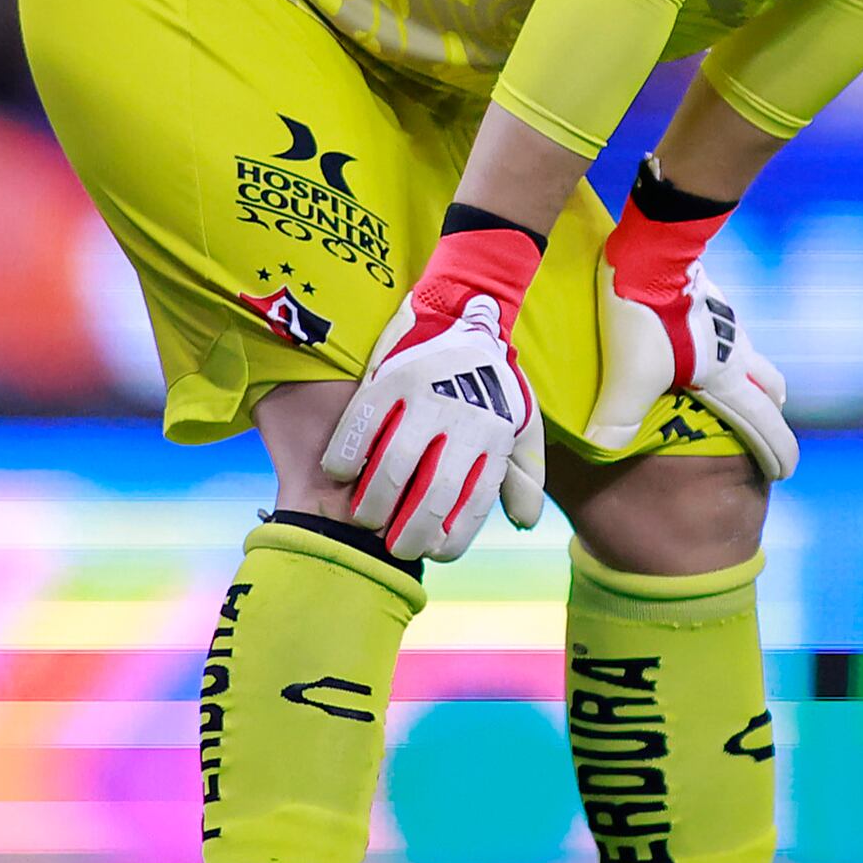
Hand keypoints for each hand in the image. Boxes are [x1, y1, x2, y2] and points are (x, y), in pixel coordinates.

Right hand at [324, 229, 548, 560]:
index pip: (471, 504)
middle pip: (432, 494)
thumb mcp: (522, 423)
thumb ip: (521, 474)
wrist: (469, 309)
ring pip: (394, 466)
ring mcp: (426, 398)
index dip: (448, 539)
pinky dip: (346, 455)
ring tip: (361, 516)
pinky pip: (362, 425)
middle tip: (390, 545)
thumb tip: (523, 522)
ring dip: (372, 502)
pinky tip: (339, 473)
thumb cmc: (495, 379)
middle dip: (407, 533)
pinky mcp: (393, 377)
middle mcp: (463, 421)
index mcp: (494, 438)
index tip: (429, 552)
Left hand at [583, 170, 800, 478]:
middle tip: (765, 433)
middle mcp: (736, 350)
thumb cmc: (645, 313)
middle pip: (771, 389)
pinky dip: (729, 353)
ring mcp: (727, 322)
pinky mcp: (712, 299)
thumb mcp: (628, 373)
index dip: (777, 451)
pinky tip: (700, 348)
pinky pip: (732, 334)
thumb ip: (618, 418)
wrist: (651, 248)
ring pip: (754, 358)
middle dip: (772, 415)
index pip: (763, 423)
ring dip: (753, 381)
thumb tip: (603, 452)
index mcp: (725, 376)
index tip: (785, 472)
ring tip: (735, 392)